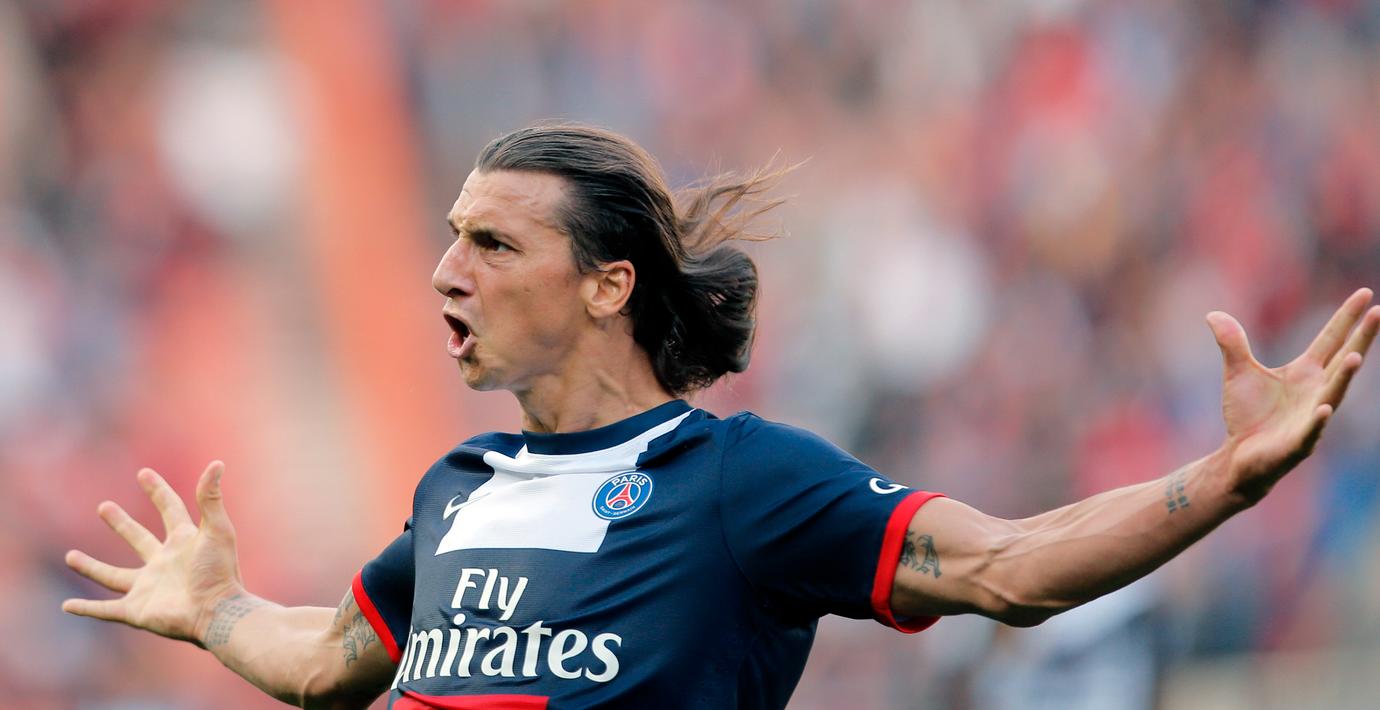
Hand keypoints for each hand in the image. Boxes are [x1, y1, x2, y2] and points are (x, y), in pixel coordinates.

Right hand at [62, 461, 244, 645]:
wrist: (217, 612)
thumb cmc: (220, 571)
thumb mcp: (216, 530)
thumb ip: (211, 498)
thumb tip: (217, 463)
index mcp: (184, 543)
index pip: (170, 510)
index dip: (158, 491)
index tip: (144, 473)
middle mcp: (164, 564)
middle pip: (139, 539)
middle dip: (121, 524)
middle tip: (104, 507)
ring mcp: (148, 588)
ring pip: (113, 577)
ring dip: (91, 567)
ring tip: (70, 557)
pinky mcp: (137, 611)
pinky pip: (105, 610)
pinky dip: (86, 609)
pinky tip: (67, 606)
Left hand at [1208, 288, 1378, 502]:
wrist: (1239, 457)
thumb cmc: (1248, 416)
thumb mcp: (1238, 373)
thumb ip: (1232, 343)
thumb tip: (1213, 314)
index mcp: (1305, 372)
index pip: (1330, 339)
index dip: (1346, 317)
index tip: (1365, 293)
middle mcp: (1316, 390)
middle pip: (1342, 360)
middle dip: (1361, 338)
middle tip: (1379, 312)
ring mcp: (1312, 416)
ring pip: (1333, 394)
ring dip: (1344, 377)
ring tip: (1357, 356)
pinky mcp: (1299, 442)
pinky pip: (1311, 430)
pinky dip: (1318, 420)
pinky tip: (1324, 408)